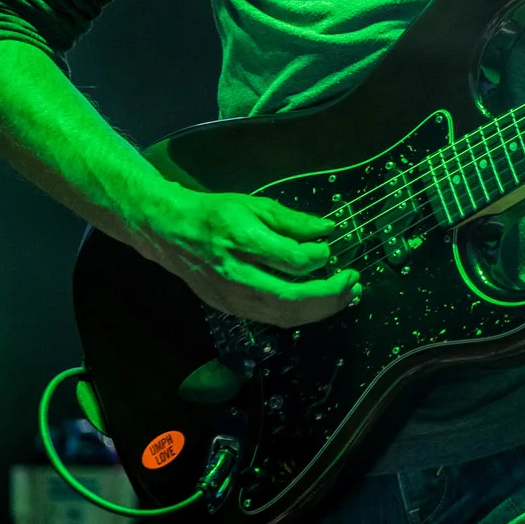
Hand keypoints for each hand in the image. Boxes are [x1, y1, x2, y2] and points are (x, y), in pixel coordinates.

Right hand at [126, 183, 357, 325]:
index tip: (330, 249)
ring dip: (321, 309)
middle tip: (353, 282)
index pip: (291, 260)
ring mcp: (232, 297)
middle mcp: (236, 274)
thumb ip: (293, 220)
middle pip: (290, 297)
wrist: (171, 233)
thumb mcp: (255, 205)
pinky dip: (301, 314)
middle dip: (329, 295)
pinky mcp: (231, 309)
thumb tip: (328, 229)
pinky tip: (319, 303)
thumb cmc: (215, 214)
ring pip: (284, 315)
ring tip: (345, 296)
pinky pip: (273, 318)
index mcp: (241, 241)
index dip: (319, 258)